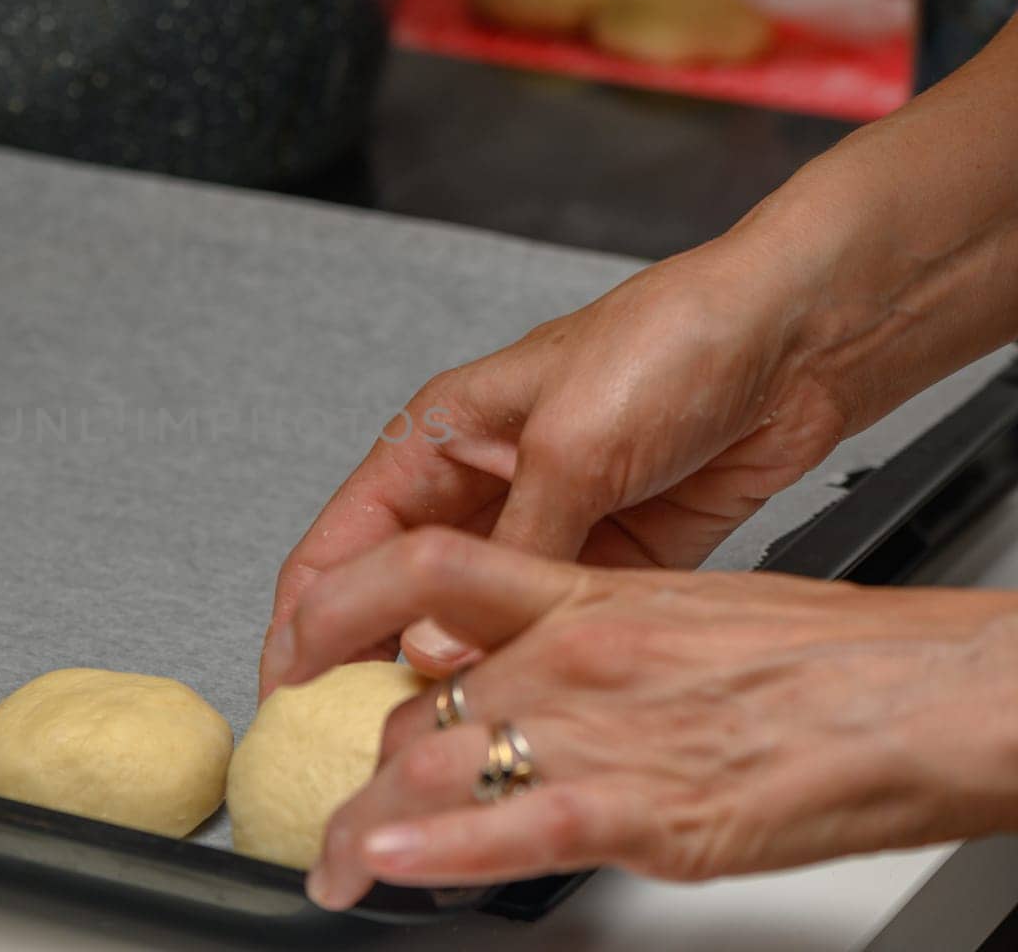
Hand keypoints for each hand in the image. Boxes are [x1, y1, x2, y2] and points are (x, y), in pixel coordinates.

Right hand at [261, 242, 848, 696]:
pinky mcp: (601, 561)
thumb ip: (508, 552)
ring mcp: (539, 529)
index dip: (303, 623)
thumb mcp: (573, 445)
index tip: (285, 694)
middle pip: (392, 596)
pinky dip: (518, 670)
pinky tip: (507, 710)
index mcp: (439, 441)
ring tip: (426, 739)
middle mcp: (478, 489)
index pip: (340, 545)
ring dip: (444, 677)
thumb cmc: (672, 342)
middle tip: (349, 742)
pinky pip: (538, 627)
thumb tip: (444, 649)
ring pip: (464, 623)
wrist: (796, 340)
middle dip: (364, 665)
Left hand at [266, 529, 1017, 908]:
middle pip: (418, 698)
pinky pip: (504, 827)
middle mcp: (574, 649)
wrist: (932, 693)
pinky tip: (380, 865)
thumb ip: (600, 640)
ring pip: (434, 763)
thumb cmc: (831, 658)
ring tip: (335, 861)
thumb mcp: (689, 617)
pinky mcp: (640, 806)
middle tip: (340, 798)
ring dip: (366, 823)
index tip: (305, 648)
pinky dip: (427, 850)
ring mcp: (599, 726)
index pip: (424, 568)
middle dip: (367, 759)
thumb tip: (547, 676)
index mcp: (589, 591)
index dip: (339, 604)